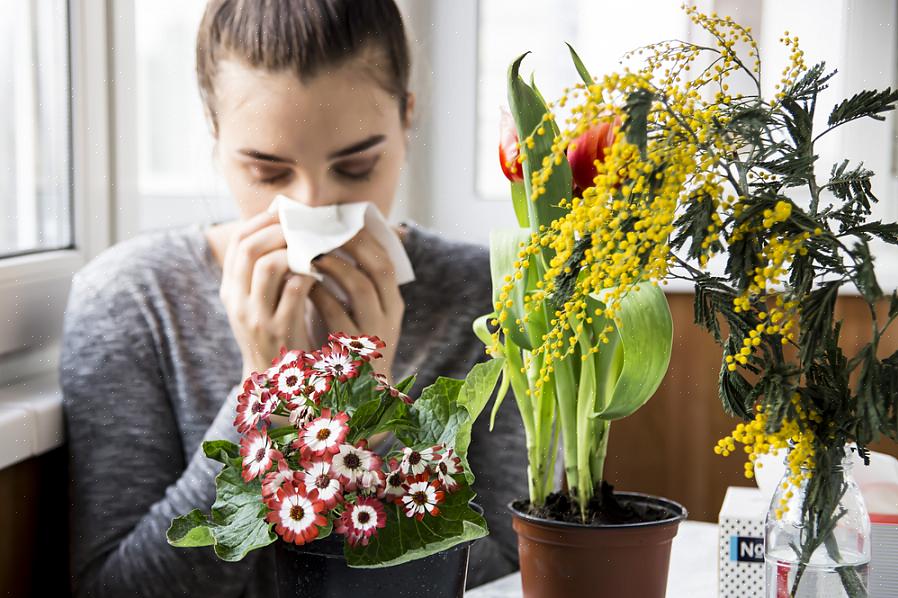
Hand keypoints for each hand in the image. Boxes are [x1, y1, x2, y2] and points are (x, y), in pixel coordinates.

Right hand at [219, 211, 315, 379]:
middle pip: (249, 247)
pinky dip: (310, 275)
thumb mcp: (258, 302)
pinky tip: (322, 272)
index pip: (238, 241)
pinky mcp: (280, 330)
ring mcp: (257, 317)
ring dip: (295, 250)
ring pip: (269, 265)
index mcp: (230, 289)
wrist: (275, 383)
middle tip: (304, 225)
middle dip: (279, 230)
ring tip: (314, 247)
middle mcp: (237, 301)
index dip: (262, 221)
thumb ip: (264, 272)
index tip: (286, 212)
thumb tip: (284, 229)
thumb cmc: (275, 334)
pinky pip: (295, 290)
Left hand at [310, 228, 404, 380]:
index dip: (365, 237)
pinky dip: (319, 294)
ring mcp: (373, 333)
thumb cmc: (346, 344)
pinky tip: (302, 284)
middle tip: (323, 229)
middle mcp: (389, 316)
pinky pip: (336, 313)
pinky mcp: (352, 349)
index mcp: (393, 304)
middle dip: (351, 244)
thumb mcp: (358, 313)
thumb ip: (351, 282)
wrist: (352, 397)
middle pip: (378, 268)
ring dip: (334, 265)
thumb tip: (333, 240)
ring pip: (361, 287)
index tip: (339, 220)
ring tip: (311, 252)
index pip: (386, 260)